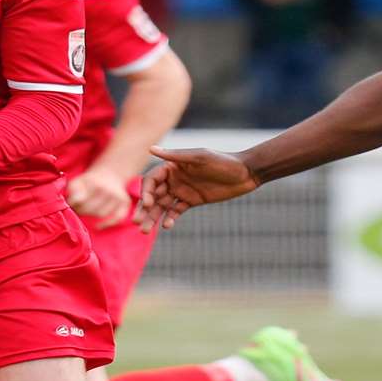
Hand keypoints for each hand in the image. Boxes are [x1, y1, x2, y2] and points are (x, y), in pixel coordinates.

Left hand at [66, 167, 133, 228]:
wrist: (109, 175)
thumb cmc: (89, 182)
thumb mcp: (79, 181)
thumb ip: (73, 191)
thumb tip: (73, 202)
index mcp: (96, 184)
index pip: (81, 202)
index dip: (75, 206)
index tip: (73, 205)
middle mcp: (109, 190)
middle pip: (92, 209)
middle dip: (83, 211)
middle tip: (79, 210)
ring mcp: (118, 196)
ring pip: (102, 214)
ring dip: (93, 216)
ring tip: (88, 211)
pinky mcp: (126, 202)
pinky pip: (118, 217)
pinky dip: (108, 223)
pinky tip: (98, 226)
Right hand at [137, 146, 261, 230]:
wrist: (245, 173)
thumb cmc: (223, 161)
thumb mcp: (199, 157)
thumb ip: (175, 156)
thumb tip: (150, 149)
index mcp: (173, 166)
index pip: (152, 180)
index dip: (146, 192)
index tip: (147, 204)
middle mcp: (175, 178)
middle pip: (154, 195)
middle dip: (144, 209)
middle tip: (137, 223)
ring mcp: (183, 190)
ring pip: (162, 206)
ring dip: (153, 218)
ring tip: (145, 231)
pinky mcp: (192, 201)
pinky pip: (177, 211)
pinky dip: (170, 219)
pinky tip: (167, 226)